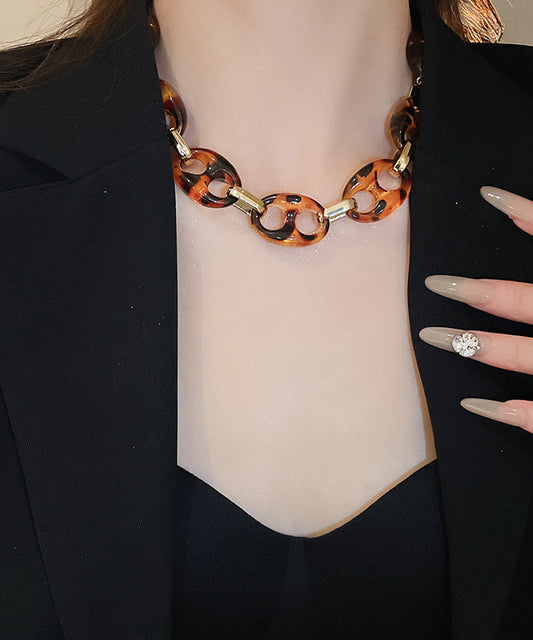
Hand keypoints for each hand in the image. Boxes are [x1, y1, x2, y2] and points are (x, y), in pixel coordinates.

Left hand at [419, 186, 532, 433]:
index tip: (486, 195)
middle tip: (431, 281)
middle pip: (523, 301)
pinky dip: (508, 411)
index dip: (526, 213)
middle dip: (475, 291)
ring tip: (429, 335)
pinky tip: (471, 403)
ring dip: (475, 344)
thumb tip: (524, 209)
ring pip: (522, 354)